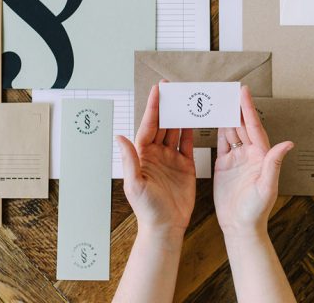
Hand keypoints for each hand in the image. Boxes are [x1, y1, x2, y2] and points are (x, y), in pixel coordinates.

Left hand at [116, 83, 195, 232]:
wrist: (166, 226)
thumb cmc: (147, 208)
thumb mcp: (134, 184)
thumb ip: (129, 159)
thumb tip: (119, 136)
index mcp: (143, 155)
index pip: (149, 125)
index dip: (154, 107)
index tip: (158, 91)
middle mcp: (156, 153)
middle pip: (162, 124)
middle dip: (166, 105)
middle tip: (172, 87)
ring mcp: (171, 159)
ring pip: (176, 131)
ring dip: (179, 115)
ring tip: (185, 98)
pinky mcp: (185, 166)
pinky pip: (188, 144)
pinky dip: (191, 130)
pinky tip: (193, 118)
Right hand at [214, 86, 293, 235]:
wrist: (239, 226)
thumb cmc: (256, 210)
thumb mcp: (267, 187)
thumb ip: (274, 163)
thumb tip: (288, 143)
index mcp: (261, 156)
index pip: (254, 127)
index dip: (248, 108)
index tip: (244, 92)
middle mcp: (250, 154)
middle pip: (242, 125)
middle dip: (236, 107)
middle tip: (228, 90)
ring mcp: (236, 159)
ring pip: (231, 131)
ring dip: (226, 116)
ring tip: (219, 100)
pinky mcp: (224, 165)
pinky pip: (221, 143)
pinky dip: (217, 130)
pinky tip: (213, 119)